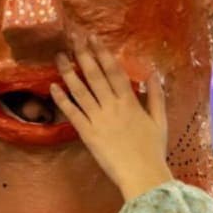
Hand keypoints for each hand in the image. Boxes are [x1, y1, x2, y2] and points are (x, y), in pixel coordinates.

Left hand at [50, 35, 171, 199]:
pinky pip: (72, 113)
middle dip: (83, 54)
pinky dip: (62, 99)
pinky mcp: (87, 134)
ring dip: (68, 71)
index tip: (93, 38)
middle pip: (95, 75)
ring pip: (80, 90)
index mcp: (130, 101)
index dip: (102, 53)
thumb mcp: (159, 120)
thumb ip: (155, 97)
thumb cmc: (153, 149)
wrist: (142, 175)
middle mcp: (112, 106)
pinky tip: (52, 86)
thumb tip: (153, 75)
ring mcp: (98, 119)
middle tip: (73, 37)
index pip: (114, 70)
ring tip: (59, 56)